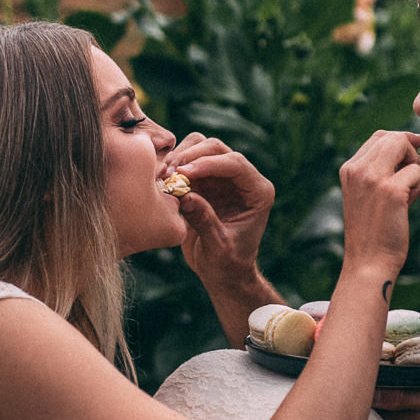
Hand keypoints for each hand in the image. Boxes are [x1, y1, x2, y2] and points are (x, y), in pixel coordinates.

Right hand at [171, 135, 274, 292]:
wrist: (222, 272)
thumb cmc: (226, 263)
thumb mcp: (217, 247)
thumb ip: (205, 221)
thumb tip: (186, 197)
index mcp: (257, 192)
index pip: (235, 164)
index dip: (209, 163)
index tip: (184, 173)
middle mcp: (243, 179)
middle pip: (217, 148)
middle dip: (191, 157)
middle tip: (169, 174)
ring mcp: (223, 177)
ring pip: (201, 147)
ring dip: (180, 157)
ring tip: (164, 176)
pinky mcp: (205, 180)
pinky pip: (188, 160)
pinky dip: (173, 164)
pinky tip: (162, 179)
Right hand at [339, 130, 419, 277]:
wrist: (369, 262)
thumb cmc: (375, 232)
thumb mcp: (375, 196)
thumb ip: (393, 173)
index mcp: (349, 169)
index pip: (378, 137)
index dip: (401, 140)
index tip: (416, 150)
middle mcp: (357, 170)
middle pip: (392, 137)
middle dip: (412, 149)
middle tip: (419, 169)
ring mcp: (372, 179)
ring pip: (402, 146)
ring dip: (416, 163)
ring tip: (413, 186)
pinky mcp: (391, 191)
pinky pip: (416, 171)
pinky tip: (412, 200)